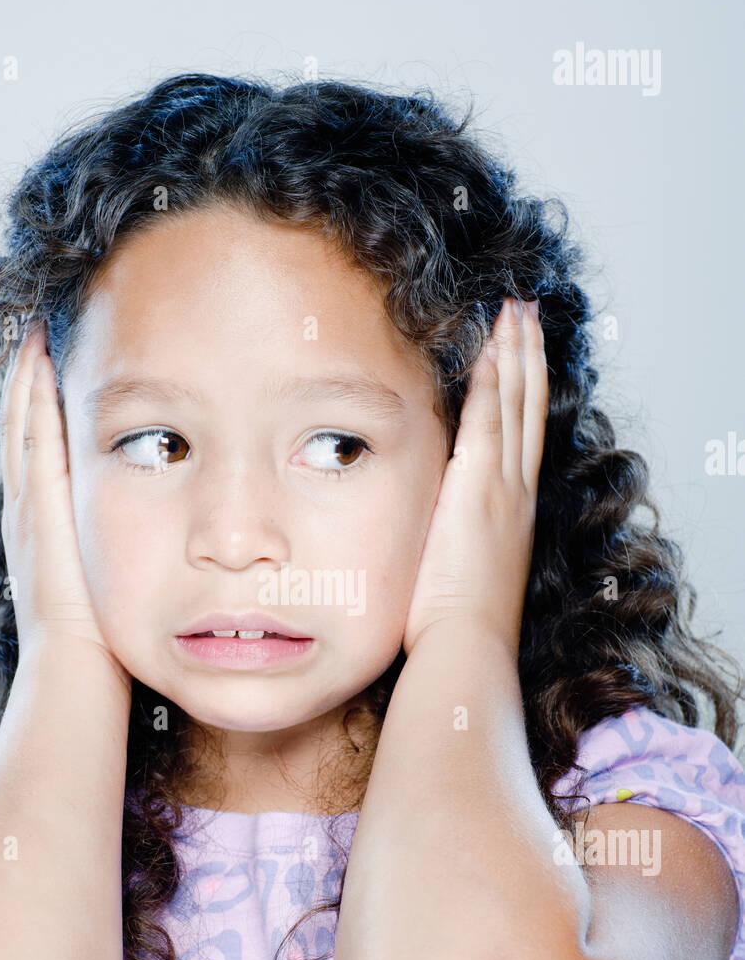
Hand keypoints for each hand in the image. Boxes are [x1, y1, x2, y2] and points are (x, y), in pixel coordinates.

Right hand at [0, 321, 131, 687]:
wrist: (76, 670)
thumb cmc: (101, 644)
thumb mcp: (115, 586)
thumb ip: (132, 557)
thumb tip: (172, 543)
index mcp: (43, 528)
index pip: (38, 456)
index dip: (40, 414)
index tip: (52, 373)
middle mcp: (28, 511)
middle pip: (22, 430)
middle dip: (29, 384)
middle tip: (34, 337)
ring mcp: (30, 507)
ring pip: (23, 426)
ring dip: (28, 379)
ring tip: (35, 336)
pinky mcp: (41, 507)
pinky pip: (35, 440)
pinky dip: (35, 400)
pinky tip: (42, 362)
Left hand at [401, 296, 547, 660]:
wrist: (466, 648)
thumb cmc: (455, 628)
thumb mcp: (460, 575)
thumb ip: (451, 544)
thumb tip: (431, 536)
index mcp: (512, 513)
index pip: (521, 437)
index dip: (524, 392)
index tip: (520, 354)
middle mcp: (516, 493)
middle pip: (529, 408)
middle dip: (528, 357)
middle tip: (526, 313)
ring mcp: (502, 488)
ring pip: (516, 404)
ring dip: (515, 353)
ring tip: (515, 311)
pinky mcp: (480, 488)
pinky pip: (490, 419)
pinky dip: (494, 379)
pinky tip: (489, 344)